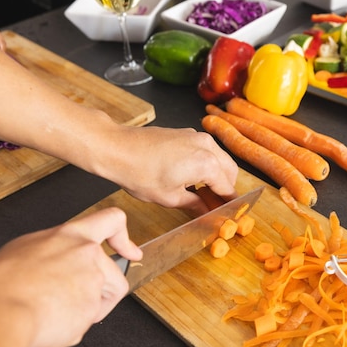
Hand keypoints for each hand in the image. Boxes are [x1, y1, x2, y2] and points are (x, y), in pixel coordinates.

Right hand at [0, 207, 141, 346]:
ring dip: (85, 311)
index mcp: (71, 236)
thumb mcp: (25, 249)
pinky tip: (50, 323)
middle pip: (114, 276)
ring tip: (54, 312)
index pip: (112, 220)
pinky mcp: (91, 311)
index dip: (123, 238)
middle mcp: (88, 256)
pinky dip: (70, 328)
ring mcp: (93, 283)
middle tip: (69, 300)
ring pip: (102, 302)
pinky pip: (86, 323)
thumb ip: (54, 251)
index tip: (129, 250)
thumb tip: (56, 261)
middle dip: (100, 293)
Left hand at [105, 126, 238, 215]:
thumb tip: (206, 211)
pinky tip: (193, 177)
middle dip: (225, 188)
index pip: (227, 188)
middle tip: (215, 204)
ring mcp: (197, 136)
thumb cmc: (138, 172)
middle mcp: (206, 146)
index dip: (227, 203)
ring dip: (217, 175)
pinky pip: (207, 150)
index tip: (226, 213)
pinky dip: (206, 163)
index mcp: (206, 164)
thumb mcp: (169, 198)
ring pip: (219, 158)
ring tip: (203, 193)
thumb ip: (194, 205)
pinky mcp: (187, 133)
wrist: (117, 149)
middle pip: (230, 171)